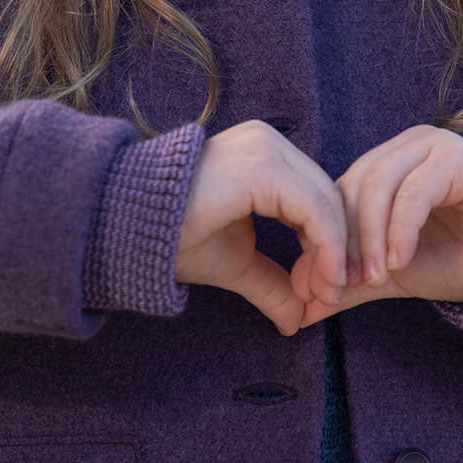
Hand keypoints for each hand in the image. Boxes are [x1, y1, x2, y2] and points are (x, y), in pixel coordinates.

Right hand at [175, 120, 349, 335]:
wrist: (127, 228)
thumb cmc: (171, 236)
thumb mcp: (235, 262)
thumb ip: (271, 282)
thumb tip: (297, 320)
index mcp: (263, 156)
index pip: (317, 198)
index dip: (329, 246)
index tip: (326, 293)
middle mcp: (267, 142)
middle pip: (328, 197)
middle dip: (336, 252)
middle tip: (331, 298)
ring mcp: (264, 149)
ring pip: (327, 202)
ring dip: (333, 254)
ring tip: (324, 295)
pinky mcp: (261, 166)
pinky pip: (314, 208)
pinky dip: (326, 248)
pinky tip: (320, 281)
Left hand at [296, 125, 462, 327]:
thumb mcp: (395, 273)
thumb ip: (350, 282)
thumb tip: (302, 304)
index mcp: (384, 165)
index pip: (336, 195)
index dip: (322, 239)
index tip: (318, 286)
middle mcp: (405, 149)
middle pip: (351, 187)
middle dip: (340, 239)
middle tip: (340, 284)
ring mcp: (432, 148)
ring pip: (378, 186)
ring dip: (368, 236)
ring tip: (373, 276)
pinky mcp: (458, 160)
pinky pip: (415, 191)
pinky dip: (399, 228)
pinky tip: (398, 262)